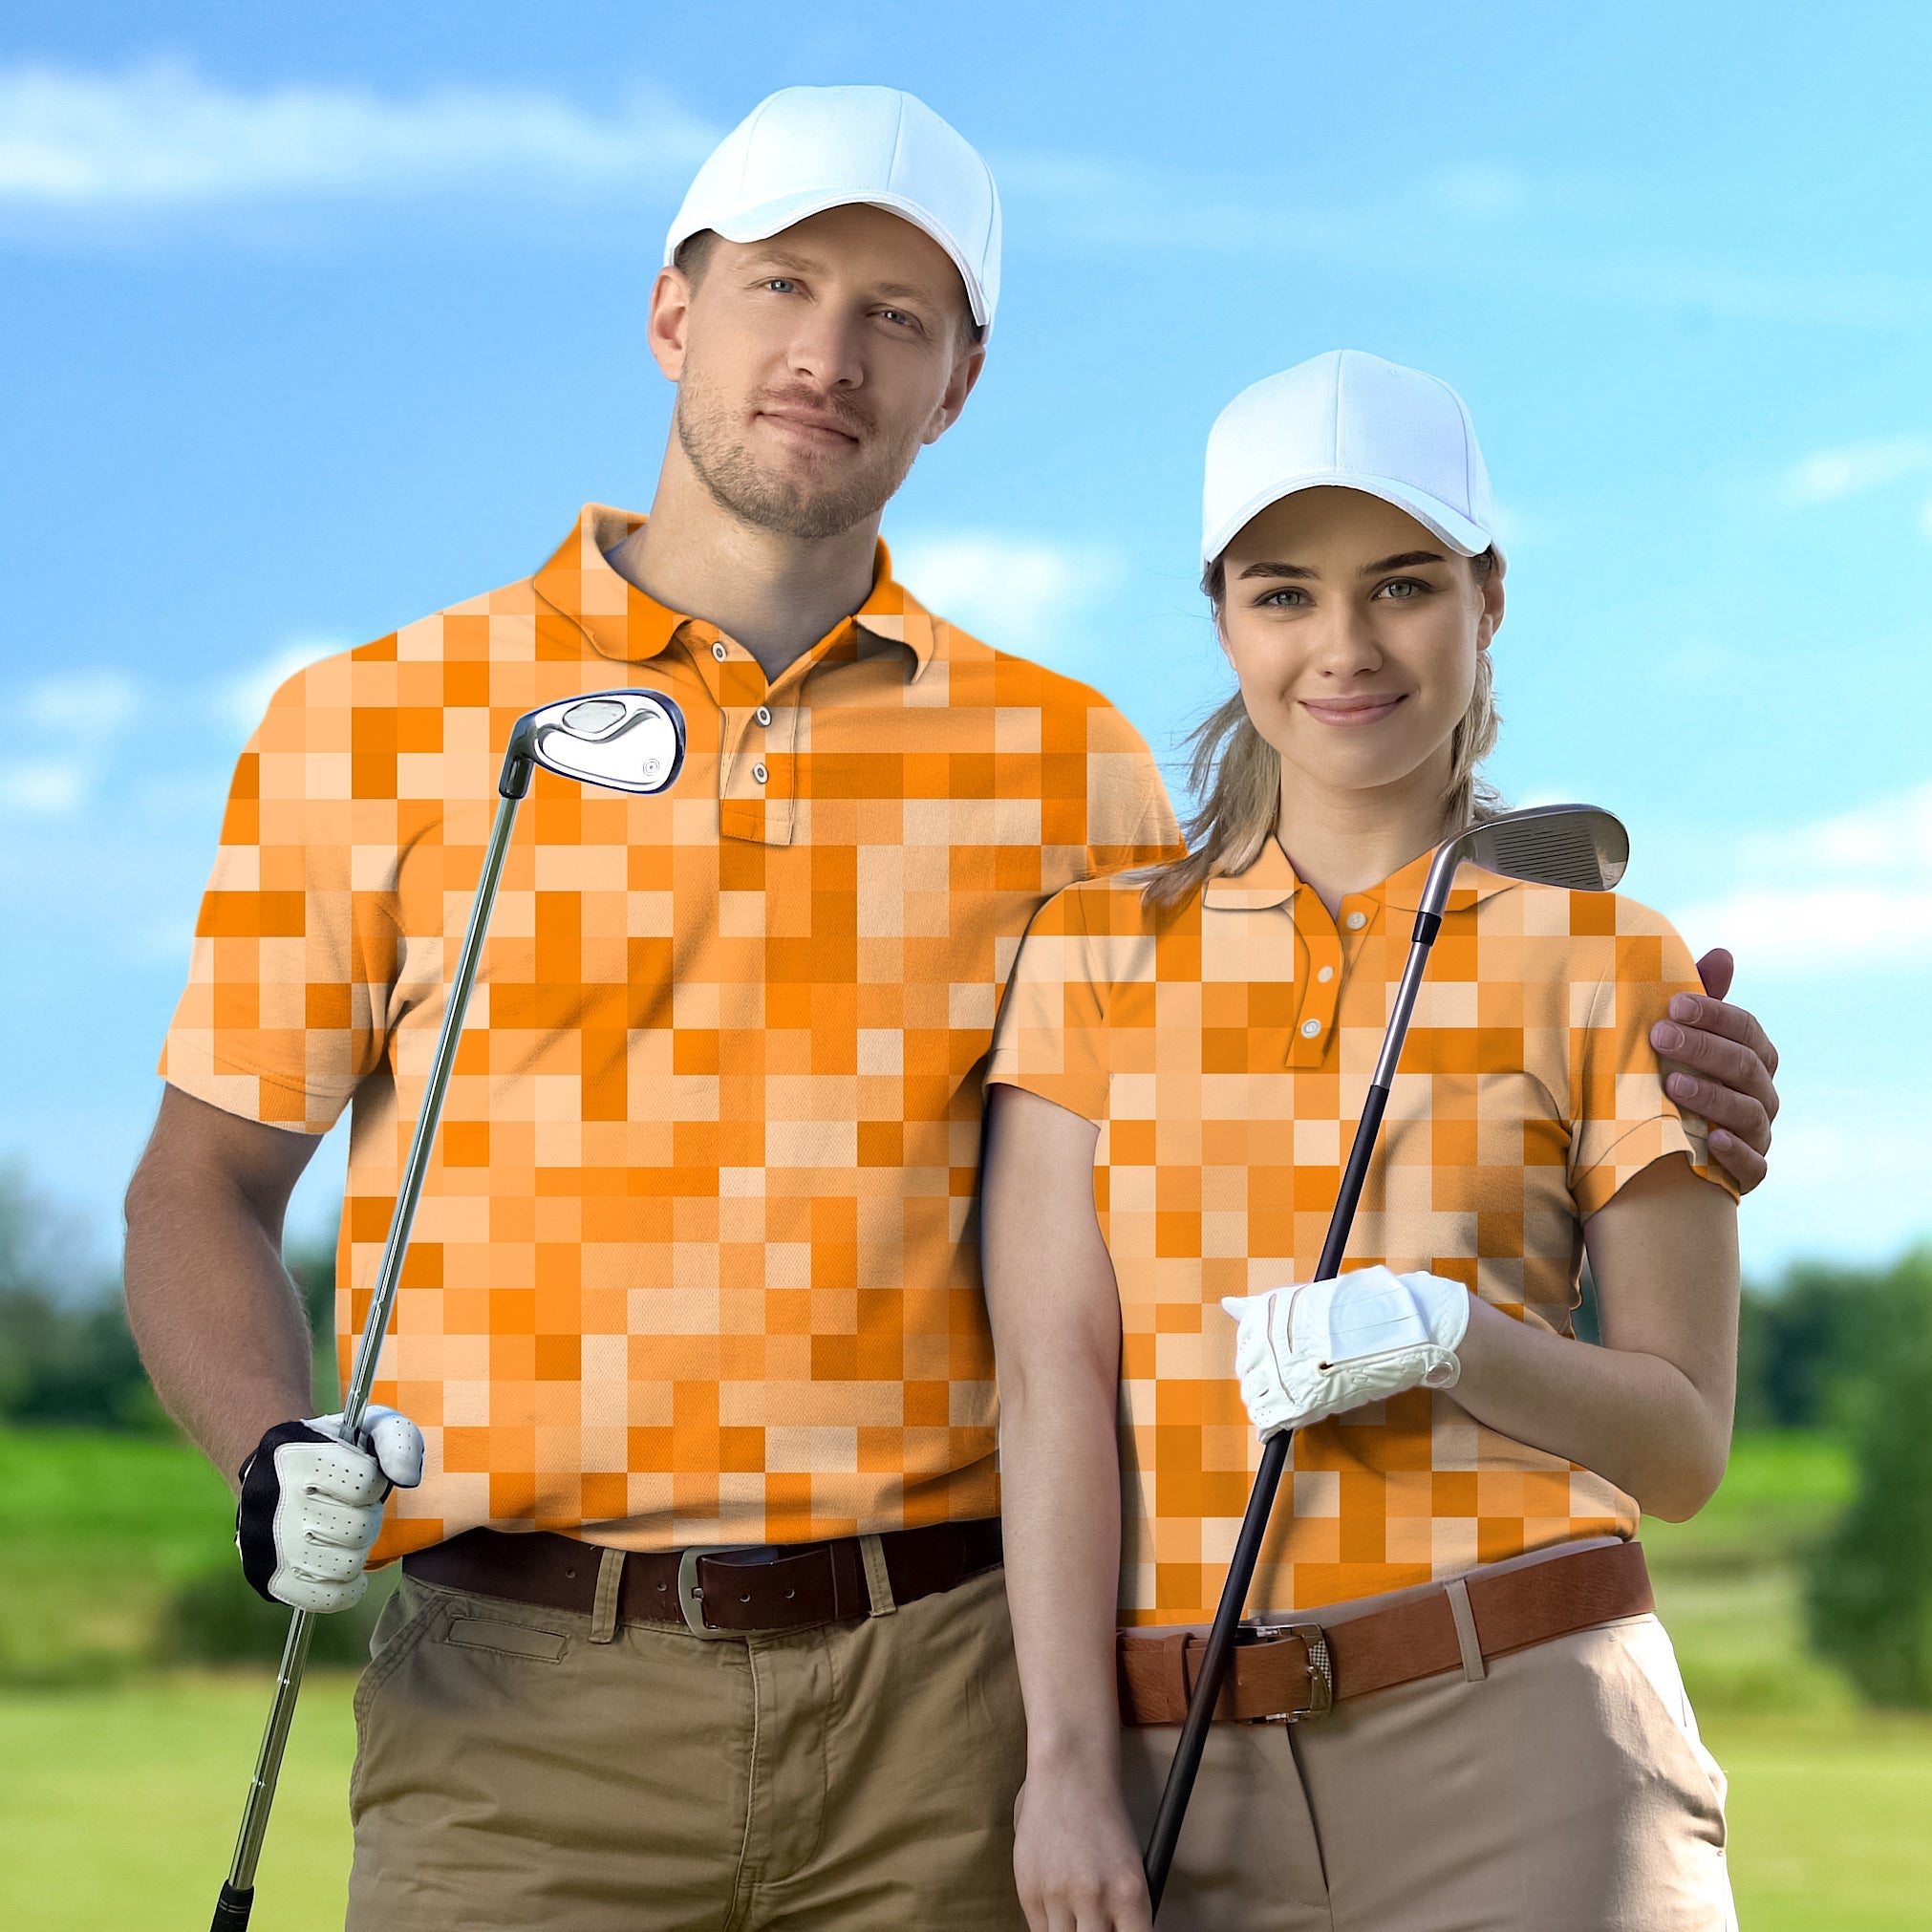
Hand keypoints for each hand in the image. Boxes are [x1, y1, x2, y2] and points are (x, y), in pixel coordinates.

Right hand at [235, 1405, 423, 1611]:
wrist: (271, 1470)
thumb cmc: (333, 1449)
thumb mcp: (369, 1426)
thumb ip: (399, 1441)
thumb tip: (407, 1479)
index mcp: (297, 1457)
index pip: (366, 1484)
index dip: (374, 1482)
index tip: (362, 1478)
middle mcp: (274, 1502)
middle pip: (358, 1529)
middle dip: (367, 1518)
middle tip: (353, 1509)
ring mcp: (265, 1545)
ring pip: (345, 1566)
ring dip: (355, 1551)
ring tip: (343, 1534)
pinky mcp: (266, 1578)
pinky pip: (326, 1599)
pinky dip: (345, 1587)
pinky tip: (341, 1564)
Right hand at [1014, 1765, 1152, 1931]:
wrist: (1068, 1778)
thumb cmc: (1104, 1821)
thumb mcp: (1131, 1867)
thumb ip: (1126, 1912)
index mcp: (1129, 1892)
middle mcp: (1094, 1897)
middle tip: (1097, 1925)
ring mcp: (1057, 1895)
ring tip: (1078, 1916)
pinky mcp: (1028, 1891)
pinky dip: (1052, 1927)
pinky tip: (1060, 1907)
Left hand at [1221, 1266, 1469, 1438]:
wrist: (1397, 1330)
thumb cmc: (1356, 1315)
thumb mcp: (1305, 1302)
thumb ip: (1263, 1310)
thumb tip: (1226, 1304)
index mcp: (1268, 1312)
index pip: (1246, 1345)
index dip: (1262, 1359)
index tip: (1281, 1362)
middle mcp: (1268, 1340)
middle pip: (1247, 1372)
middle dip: (1264, 1381)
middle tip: (1293, 1382)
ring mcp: (1282, 1371)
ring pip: (1255, 1397)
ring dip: (1269, 1403)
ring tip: (1295, 1399)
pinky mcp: (1298, 1400)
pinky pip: (1269, 1419)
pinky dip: (1271, 1426)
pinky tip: (1278, 1427)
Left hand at [1649, 948, 1778, 1193]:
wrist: (1660, 1146)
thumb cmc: (1674, 1076)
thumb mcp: (1681, 1038)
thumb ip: (1701, 1000)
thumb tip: (1723, 953)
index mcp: (1753, 1057)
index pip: (1746, 1029)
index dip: (1714, 1015)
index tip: (1672, 1004)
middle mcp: (1762, 1094)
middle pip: (1746, 1067)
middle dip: (1703, 1049)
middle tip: (1659, 1036)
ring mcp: (1758, 1135)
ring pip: (1748, 1113)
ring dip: (1712, 1097)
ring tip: (1671, 1084)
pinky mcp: (1748, 1174)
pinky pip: (1754, 1167)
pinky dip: (1736, 1153)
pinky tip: (1710, 1138)